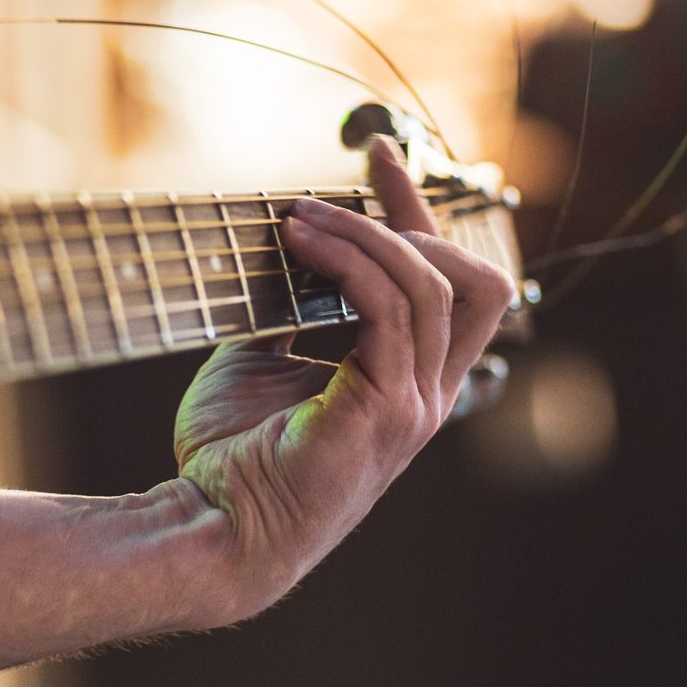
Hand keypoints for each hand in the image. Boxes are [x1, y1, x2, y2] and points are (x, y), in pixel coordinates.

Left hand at [173, 135, 514, 615]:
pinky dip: (350, 265)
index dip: (419, 214)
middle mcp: (426, 397)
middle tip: (355, 173)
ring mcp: (413, 407)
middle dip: (417, 214)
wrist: (212, 529)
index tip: (377, 157)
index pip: (448, 287)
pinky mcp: (385, 411)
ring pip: (429, 286)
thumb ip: (284, 316)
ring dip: (365, 234)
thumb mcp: (256, 364)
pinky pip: (389, 312)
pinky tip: (302, 245)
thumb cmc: (228, 462)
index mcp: (408, 388)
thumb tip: (273, 255)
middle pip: (473, 280)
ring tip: (302, 216)